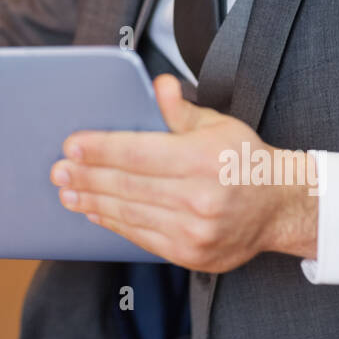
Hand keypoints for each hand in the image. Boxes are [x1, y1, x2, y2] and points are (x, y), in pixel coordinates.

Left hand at [50, 74, 318, 272]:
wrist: (280, 208)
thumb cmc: (245, 161)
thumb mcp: (218, 125)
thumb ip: (181, 109)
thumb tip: (158, 84)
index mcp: (203, 160)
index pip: (139, 153)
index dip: (101, 149)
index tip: (72, 145)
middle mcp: (199, 198)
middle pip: (128, 185)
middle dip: (87, 176)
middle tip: (59, 170)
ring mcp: (194, 230)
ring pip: (130, 213)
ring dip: (93, 201)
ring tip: (68, 191)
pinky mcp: (190, 254)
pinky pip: (142, 236)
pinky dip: (114, 223)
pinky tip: (96, 211)